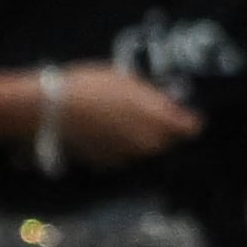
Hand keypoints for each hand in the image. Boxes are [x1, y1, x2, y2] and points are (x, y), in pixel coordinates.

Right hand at [51, 65, 199, 168]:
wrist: (55, 110)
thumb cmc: (93, 86)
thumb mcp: (128, 81)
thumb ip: (154, 97)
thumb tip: (170, 104)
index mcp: (160, 120)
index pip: (191, 128)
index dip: (187, 120)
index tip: (180, 114)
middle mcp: (151, 144)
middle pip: (167, 140)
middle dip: (161, 130)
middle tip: (143, 114)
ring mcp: (132, 157)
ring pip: (145, 149)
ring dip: (140, 139)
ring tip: (120, 122)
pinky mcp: (111, 165)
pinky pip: (125, 155)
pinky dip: (121, 147)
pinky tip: (104, 133)